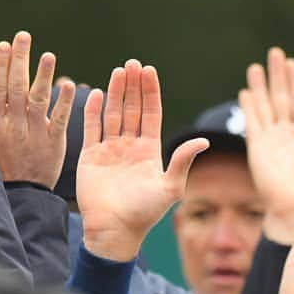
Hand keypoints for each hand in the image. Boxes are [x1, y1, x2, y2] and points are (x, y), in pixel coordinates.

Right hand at [0, 31, 74, 186]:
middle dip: (19, 59)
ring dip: (43, 74)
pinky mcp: (53, 144)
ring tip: (48, 54)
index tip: (4, 45)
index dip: (0, 65)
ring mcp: (34, 134)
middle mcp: (13, 125)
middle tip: (23, 36)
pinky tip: (69, 84)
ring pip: (38, 98)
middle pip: (16, 86)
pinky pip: (59, 119)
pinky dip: (65, 102)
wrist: (17, 200)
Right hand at [77, 59, 207, 261]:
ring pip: (113, 114)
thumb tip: (204, 140)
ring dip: (116, 93)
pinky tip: (96, 93)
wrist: (114, 230)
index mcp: (149, 151)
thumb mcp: (170, 187)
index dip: (150, 92)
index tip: (149, 70)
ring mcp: (109, 150)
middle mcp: (130, 147)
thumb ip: (183, 162)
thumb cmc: (144, 213)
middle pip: (133, 108)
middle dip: (133, 86)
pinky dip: (93, 111)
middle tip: (133, 63)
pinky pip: (91, 128)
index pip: (151, 113)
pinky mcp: (90, 157)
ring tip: (118, 71)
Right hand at [239, 47, 293, 243]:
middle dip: (277, 77)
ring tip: (256, 66)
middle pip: (281, 99)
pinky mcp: (258, 150)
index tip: (292, 63)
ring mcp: (271, 142)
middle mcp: (286, 136)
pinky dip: (250, 107)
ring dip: (261, 87)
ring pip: (265, 107)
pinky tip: (246, 91)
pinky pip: (254, 123)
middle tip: (275, 53)